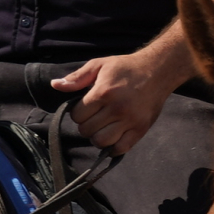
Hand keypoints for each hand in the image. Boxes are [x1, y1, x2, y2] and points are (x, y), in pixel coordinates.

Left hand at [51, 51, 178, 154]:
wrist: (158, 70)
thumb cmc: (126, 67)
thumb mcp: (99, 65)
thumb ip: (77, 77)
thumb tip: (55, 85)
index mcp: (104, 92)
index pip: (77, 115)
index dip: (78, 112)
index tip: (86, 107)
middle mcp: (117, 109)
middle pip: (87, 130)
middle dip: (86, 124)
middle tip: (95, 116)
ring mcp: (130, 121)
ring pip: (101, 142)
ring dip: (98, 137)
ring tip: (103, 127)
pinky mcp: (141, 129)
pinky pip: (121, 149)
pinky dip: (113, 147)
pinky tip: (114, 136)